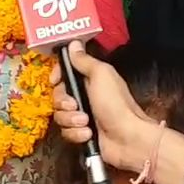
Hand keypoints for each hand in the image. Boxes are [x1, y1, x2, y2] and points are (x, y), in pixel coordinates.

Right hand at [51, 40, 156, 171]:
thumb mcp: (101, 75)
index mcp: (91, 79)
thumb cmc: (116, 105)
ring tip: (86, 122)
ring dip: (71, 120)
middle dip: (63, 102)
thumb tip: (73, 43)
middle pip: (58, 95)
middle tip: (75, 105)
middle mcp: (85, 96)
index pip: (65, 72)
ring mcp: (82, 116)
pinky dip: (76, 133)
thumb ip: (84, 60)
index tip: (55, 80)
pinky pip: (67, 132)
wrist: (127, 139)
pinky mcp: (81, 134)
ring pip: (60, 115)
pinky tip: (88, 134)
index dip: (58, 75)